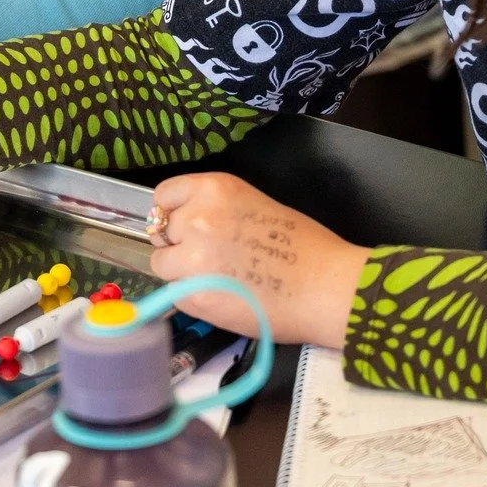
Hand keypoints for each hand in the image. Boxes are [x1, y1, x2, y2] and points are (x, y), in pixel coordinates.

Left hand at [148, 173, 365, 347]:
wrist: (324, 287)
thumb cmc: (303, 246)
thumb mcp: (254, 205)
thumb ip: (216, 211)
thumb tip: (187, 224)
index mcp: (214, 189)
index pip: (164, 195)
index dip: (171, 213)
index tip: (181, 226)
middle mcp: (196, 217)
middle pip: (161, 232)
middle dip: (180, 245)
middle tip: (212, 259)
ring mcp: (191, 257)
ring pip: (163, 265)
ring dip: (181, 273)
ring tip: (217, 280)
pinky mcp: (193, 295)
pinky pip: (175, 294)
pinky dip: (192, 298)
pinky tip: (223, 297)